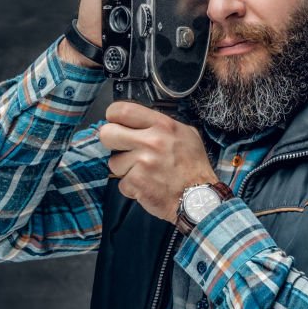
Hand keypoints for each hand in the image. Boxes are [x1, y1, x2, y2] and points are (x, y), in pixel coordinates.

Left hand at [98, 101, 217, 223]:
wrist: (199, 198)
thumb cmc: (193, 167)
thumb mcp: (186, 134)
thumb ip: (161, 125)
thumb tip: (138, 122)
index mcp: (162, 125)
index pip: (122, 110)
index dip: (113, 117)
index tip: (116, 124)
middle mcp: (151, 141)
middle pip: (107, 133)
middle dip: (111, 142)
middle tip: (122, 149)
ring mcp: (142, 162)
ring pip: (113, 162)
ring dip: (125, 169)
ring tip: (144, 173)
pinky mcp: (136, 182)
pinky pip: (121, 182)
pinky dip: (132, 187)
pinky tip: (147, 186)